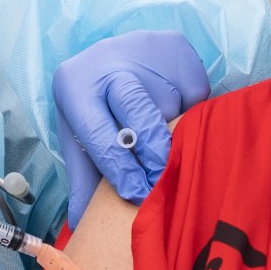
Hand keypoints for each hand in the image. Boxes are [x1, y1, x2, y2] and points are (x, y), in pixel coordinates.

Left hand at [52, 30, 209, 225]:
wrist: (107, 52)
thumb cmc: (91, 105)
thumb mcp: (77, 136)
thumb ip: (84, 178)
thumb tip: (83, 225)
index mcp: (75, 87)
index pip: (101, 135)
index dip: (122, 169)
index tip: (139, 195)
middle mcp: (107, 62)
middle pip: (139, 114)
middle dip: (155, 154)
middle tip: (165, 179)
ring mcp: (144, 49)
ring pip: (174, 104)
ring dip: (178, 129)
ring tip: (172, 140)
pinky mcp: (175, 44)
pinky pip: (195, 89)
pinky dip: (193, 107)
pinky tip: (177, 109)